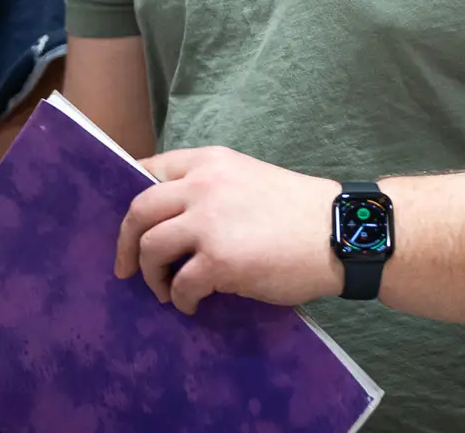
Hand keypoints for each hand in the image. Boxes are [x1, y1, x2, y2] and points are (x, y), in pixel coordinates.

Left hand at [115, 146, 342, 315]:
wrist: (339, 232)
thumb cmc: (299, 210)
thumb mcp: (248, 178)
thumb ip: (211, 188)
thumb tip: (172, 219)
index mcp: (210, 162)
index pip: (148, 169)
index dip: (129, 197)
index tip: (129, 223)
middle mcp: (202, 185)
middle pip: (138, 210)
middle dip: (125, 243)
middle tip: (126, 267)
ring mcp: (208, 222)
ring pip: (150, 248)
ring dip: (151, 274)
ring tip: (165, 290)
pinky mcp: (218, 260)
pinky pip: (179, 284)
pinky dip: (180, 298)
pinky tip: (192, 303)